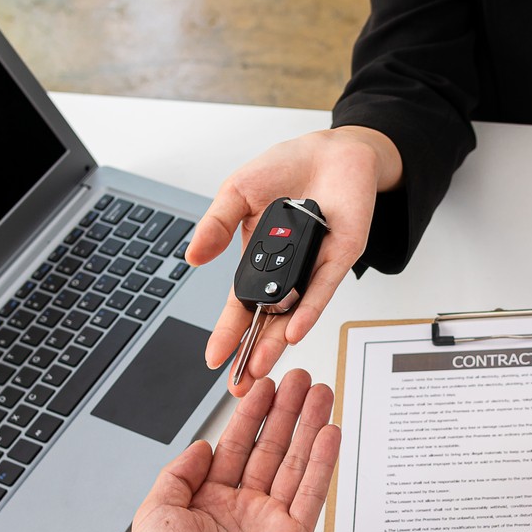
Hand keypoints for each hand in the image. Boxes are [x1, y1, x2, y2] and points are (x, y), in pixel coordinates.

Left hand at [131, 369, 340, 531]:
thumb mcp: (156, 511)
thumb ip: (180, 473)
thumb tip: (203, 444)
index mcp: (209, 499)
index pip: (236, 445)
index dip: (252, 414)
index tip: (266, 384)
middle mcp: (243, 507)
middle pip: (272, 448)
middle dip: (288, 412)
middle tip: (304, 378)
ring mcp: (270, 522)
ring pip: (295, 463)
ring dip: (311, 428)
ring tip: (324, 394)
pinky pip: (310, 494)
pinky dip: (322, 464)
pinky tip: (330, 434)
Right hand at [187, 126, 402, 394]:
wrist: (333, 148)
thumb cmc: (287, 168)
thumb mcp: (238, 193)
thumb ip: (217, 225)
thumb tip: (192, 257)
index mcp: (258, 257)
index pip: (241, 303)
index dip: (229, 331)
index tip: (214, 358)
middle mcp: (287, 270)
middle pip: (267, 318)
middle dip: (252, 352)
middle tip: (238, 384)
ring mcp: (313, 267)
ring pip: (295, 312)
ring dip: (277, 340)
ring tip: (259, 366)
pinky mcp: (340, 256)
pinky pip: (323, 288)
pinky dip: (308, 309)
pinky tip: (295, 331)